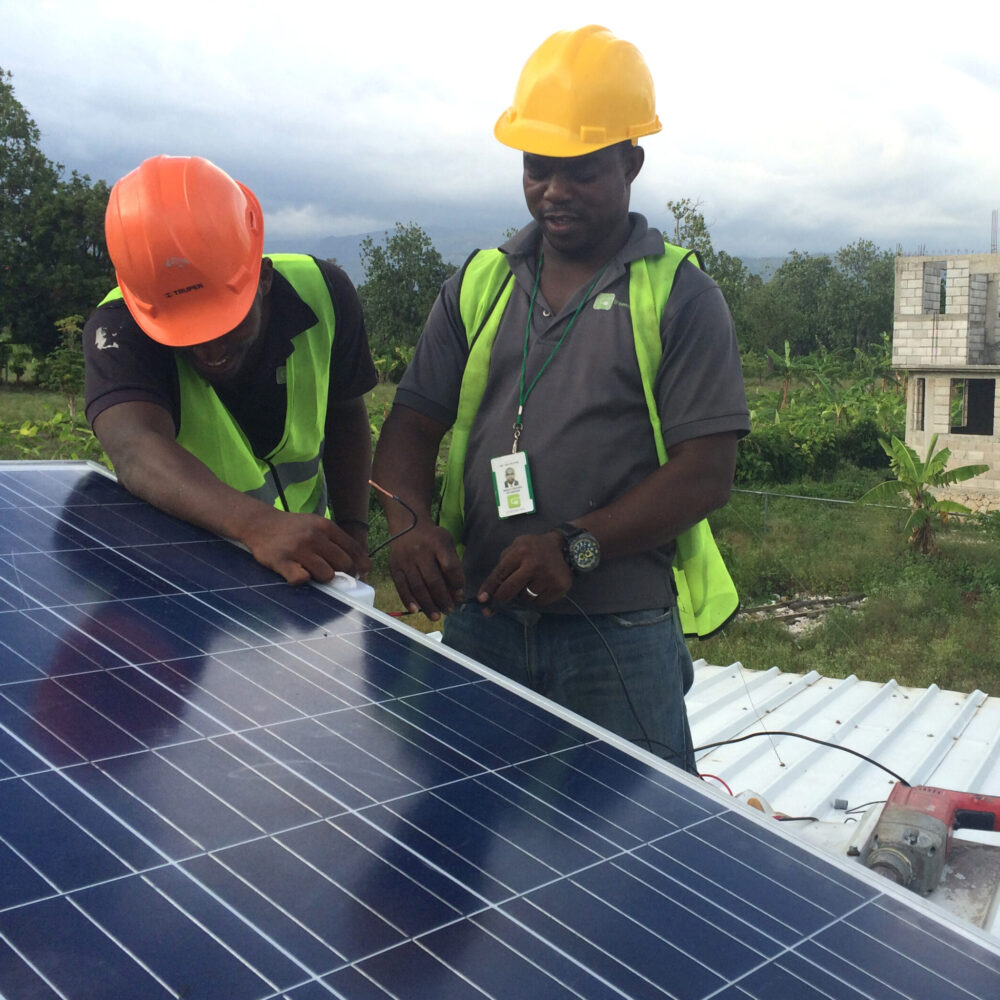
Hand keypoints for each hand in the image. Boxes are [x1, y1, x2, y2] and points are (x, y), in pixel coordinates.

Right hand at [243, 508, 369, 584]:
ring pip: (326, 575)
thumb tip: (359, 563)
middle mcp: (314, 536)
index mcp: (326, 526)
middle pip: (343, 564)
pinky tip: (296, 572)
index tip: (362, 573)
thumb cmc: (293, 528)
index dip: (361, 564)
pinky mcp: (282, 561)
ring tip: (311, 570)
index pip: (353, 549)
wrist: (259, 523)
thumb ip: (335, 540)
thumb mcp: (316, 525)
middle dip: (341, 572)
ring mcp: (298, 549)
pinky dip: (301, 580)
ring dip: (321, 577)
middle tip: (331, 572)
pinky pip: (302, 579)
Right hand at [386, 522, 463, 619]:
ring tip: (436, 616)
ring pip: (417, 587)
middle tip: (450, 610)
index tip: (460, 595)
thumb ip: (452, 564)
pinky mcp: (394, 567)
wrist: (407, 525)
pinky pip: (401, 587)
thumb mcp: (446, 543)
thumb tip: (456, 592)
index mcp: (438, 543)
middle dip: (443, 599)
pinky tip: (416, 610)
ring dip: (428, 604)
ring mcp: (405, 560)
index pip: (450, 567)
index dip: (457, 583)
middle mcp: (420, 551)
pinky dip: (408, 600)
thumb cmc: (432, 538)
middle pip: (433, 581)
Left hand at [477, 531, 571, 613]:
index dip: (489, 588)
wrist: (564, 547)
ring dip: (523, 596)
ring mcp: (547, 576)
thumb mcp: (517, 546)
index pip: (499, 574)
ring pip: (525, 598)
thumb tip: (489, 589)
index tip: (482, 599)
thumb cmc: (535, 548)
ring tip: (530, 584)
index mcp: (520, 552)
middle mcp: (534, 564)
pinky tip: (541, 586)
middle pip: (509, 590)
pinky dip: (537, 598)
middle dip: (501, 598)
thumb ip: (504, 564)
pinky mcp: (559, 586)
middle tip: (498, 602)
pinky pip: (539, 602)